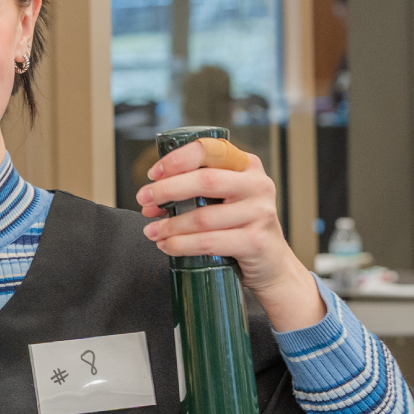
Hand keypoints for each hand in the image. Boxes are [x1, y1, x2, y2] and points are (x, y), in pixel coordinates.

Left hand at [136, 140, 325, 331]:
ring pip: (203, 216)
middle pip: (205, 180)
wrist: (270, 263)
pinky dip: (181, 245)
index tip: (153, 174)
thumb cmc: (239, 226)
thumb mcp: (225, 197)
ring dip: (169, 225)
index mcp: (246, 165)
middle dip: (166, 190)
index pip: (208, 150)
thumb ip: (196, 189)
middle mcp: (257, 184)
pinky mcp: (255, 242)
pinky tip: (167, 246)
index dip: (176, 160)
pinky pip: (209, 242)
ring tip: (152, 231)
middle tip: (143, 200)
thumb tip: (152, 197)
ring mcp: (260, 213)